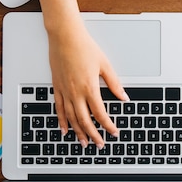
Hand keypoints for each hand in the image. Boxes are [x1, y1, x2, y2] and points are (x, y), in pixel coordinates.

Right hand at [22, 0, 128, 148]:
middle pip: (85, 120)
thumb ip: (114, 84)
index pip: (100, 113)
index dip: (108, 125)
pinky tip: (65, 130)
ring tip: (84, 143)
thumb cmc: (84, 47)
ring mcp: (64, 91)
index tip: (114, 132)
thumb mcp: (104, 64)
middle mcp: (76, 92)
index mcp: (89, 87)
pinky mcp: (57, 87)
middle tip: (100, 144)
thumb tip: (124, 97)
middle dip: (93, 135)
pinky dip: (62, 121)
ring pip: (71, 118)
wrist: (64, 37)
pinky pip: (59, 109)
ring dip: (78, 132)